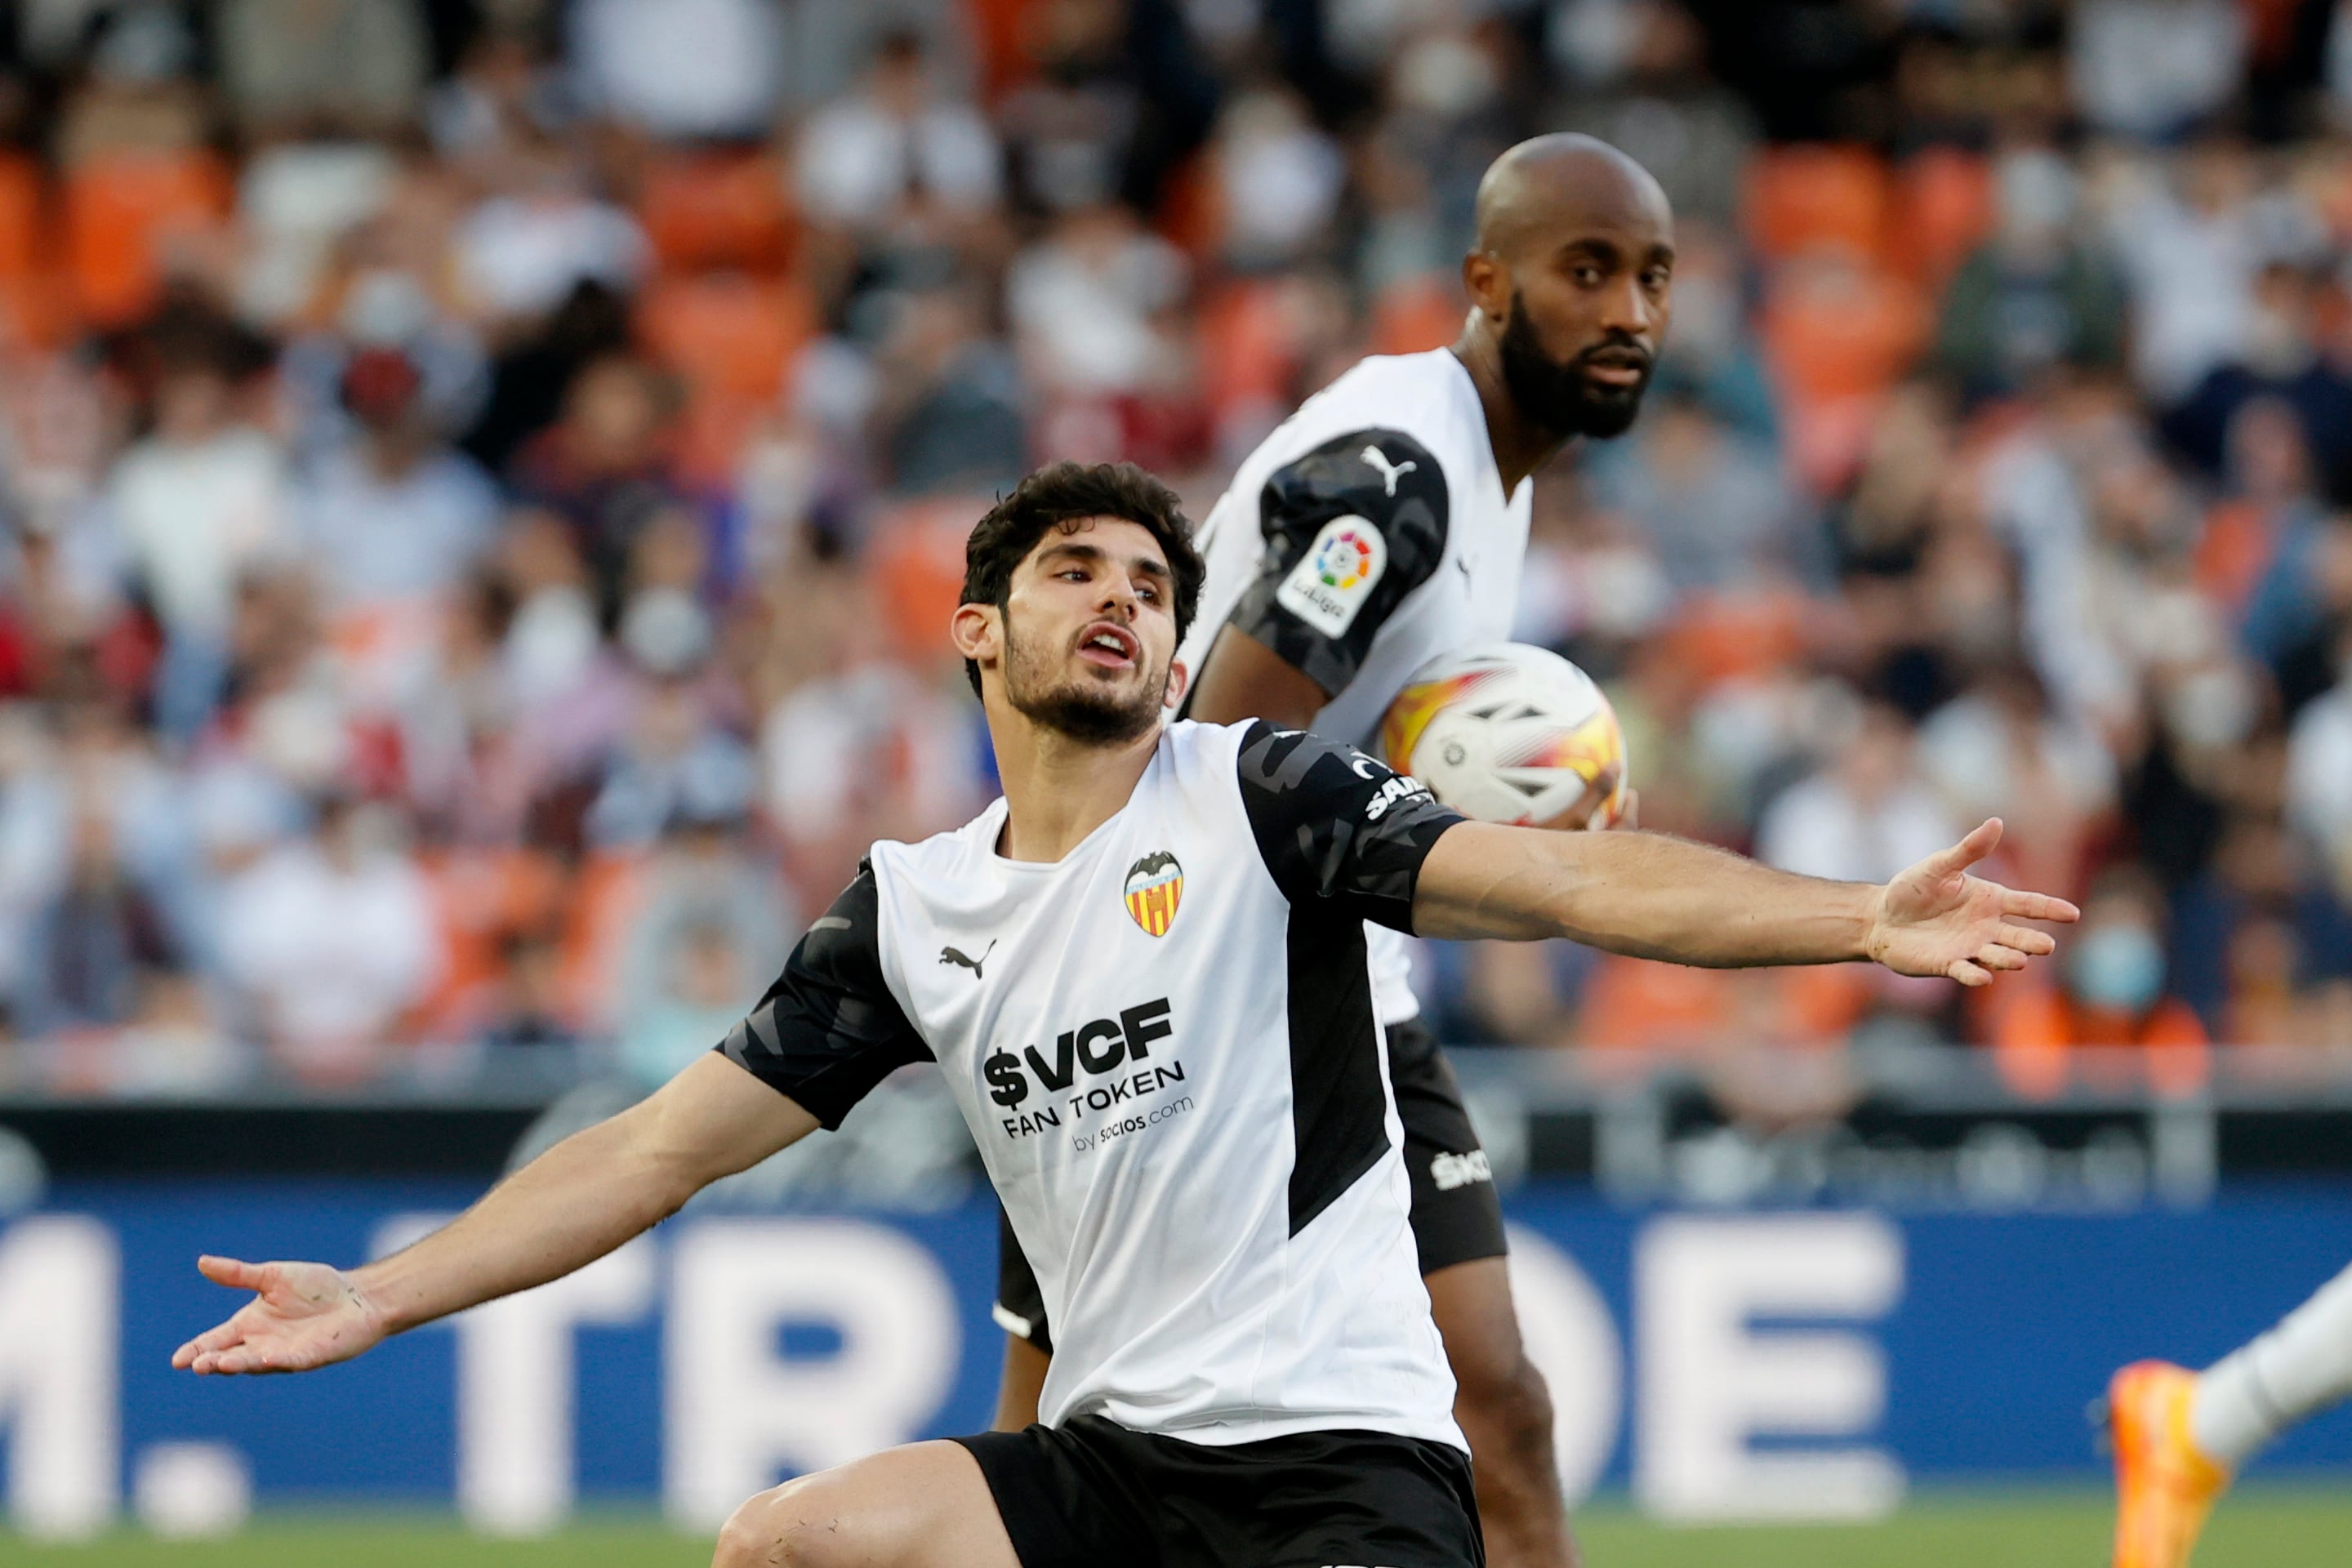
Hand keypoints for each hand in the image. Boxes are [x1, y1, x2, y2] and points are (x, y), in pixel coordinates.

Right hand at [172, 1255, 388, 1375]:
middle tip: (196, 1364)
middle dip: (213, 1361)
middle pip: (230, 1356)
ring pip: (255, 1363)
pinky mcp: (309, 1356)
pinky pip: (289, 1360)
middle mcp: (262, 1343)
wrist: (357, 1296)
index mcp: (249, 1324)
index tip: (177, 1360)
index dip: (196, 1350)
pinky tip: (265, 1357)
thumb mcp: (273, 1276)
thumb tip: (202, 1262)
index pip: (215, 1340)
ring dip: (238, 1364)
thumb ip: (239, 1274)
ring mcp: (284, 1353)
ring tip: (219, 1364)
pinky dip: (276, 1360)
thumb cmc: (316, 1287)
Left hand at [1865, 819, 2079, 985]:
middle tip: (2046, 946)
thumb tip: (1996, 822)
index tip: (2073, 914)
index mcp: (1990, 900)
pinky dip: (1974, 975)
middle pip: (2019, 936)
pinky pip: (1965, 971)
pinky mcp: (1948, 964)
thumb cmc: (1913, 889)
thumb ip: (1968, 850)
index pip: (2028, 904)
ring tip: (2019, 960)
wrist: (1881, 917)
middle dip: (2033, 942)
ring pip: (1997, 956)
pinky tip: (1983, 977)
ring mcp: (1970, 948)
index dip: (2050, 908)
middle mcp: (1987, 927)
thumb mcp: (1939, 866)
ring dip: (2008, 959)